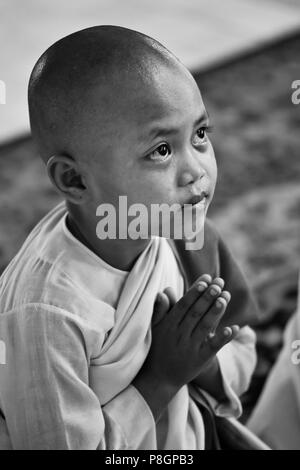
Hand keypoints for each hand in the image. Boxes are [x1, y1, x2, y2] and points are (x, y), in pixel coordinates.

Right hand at [133, 274, 237, 418]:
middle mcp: (180, 334)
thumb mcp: (155, 328)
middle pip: (196, 312)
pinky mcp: (201, 359)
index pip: (184, 304)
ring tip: (225, 297)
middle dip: (208, 296)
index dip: (195, 291)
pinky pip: (213, 347)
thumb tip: (163, 292)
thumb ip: (160, 310)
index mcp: (169, 324)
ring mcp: (191, 347)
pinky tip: (234, 328)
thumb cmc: (158, 347)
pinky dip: (223, 338)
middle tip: (219, 283)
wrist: (159, 378)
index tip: (205, 279)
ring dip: (216, 311)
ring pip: (205, 326)